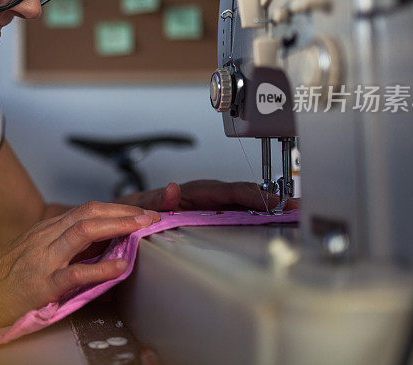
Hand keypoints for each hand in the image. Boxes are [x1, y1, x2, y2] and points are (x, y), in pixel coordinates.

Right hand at [0, 201, 159, 332]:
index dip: (118, 208)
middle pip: (90, 212)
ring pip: (84, 231)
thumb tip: (100, 248)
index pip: (87, 209)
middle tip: (152, 216)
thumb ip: (63, 248)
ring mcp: (43, 258)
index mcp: (46, 230)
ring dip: (118, 227)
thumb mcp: (33, 254)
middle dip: (125, 212)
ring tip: (143, 229)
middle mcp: (45, 237)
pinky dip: (100, 268)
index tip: (142, 211)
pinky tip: (120, 267)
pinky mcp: (40, 284)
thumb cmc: (1, 279)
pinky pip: (74, 272)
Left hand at [114, 179, 299, 212]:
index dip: (249, 194)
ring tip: (294, 212)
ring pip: (239, 203)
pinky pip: (233, 215)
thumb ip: (154, 201)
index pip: (224, 191)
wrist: (117, 221)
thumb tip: (173, 191)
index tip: (271, 201)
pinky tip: (273, 223)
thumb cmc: (128, 212)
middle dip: (268, 197)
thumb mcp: (137, 207)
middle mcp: (199, 197)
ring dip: (265, 207)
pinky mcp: (205, 218)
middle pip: (239, 194)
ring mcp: (204, 207)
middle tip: (295, 205)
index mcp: (187, 193)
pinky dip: (253, 216)